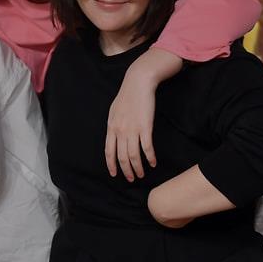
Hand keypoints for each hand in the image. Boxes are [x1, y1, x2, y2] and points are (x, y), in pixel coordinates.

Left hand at [105, 48, 180, 180]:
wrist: (138, 82)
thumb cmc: (127, 95)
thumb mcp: (114, 110)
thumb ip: (114, 125)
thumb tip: (114, 136)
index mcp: (111, 127)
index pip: (109, 151)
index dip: (112, 165)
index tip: (115, 174)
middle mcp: (120, 131)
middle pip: (122, 157)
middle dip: (126, 170)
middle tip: (132, 179)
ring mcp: (133, 130)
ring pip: (134, 156)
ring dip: (138, 167)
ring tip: (142, 174)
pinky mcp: (145, 127)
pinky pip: (147, 148)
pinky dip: (150, 157)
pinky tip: (153, 163)